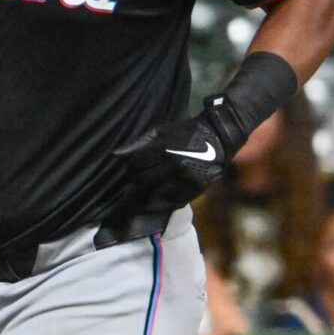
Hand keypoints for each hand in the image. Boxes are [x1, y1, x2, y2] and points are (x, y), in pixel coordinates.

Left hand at [110, 108, 231, 216]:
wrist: (217, 139)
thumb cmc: (186, 132)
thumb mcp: (161, 132)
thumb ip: (139, 144)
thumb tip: (115, 155)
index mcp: (165, 150)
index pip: (136, 165)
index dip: (131, 168)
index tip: (132, 168)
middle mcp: (174, 167)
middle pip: (143, 181)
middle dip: (136, 181)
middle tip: (136, 180)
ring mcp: (185, 180)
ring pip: (155, 195)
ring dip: (146, 194)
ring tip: (145, 190)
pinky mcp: (194, 191)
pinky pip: (171, 203)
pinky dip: (161, 202)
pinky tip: (158, 197)